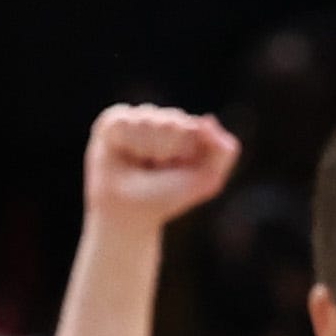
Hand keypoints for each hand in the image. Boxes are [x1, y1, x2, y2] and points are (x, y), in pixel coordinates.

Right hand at [82, 102, 238, 230]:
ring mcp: (138, 120)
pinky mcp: (111, 124)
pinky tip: (123, 154)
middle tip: (156, 169)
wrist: (129, 215)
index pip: (192, 126)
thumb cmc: (167, 198)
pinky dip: (124, 142)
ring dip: (144, 150)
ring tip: (139, 164)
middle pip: (171, 122)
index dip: (185, 153)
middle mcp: (164, 121)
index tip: (177, 170)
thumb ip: (224, 151)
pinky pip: (122, 121)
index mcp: (189, 131)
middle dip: (166, 151)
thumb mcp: (208, 179)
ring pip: (146, 120)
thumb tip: (205, 119)